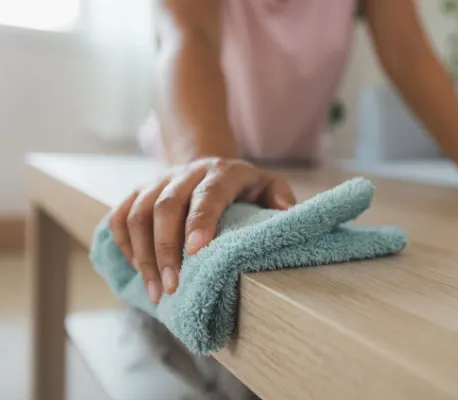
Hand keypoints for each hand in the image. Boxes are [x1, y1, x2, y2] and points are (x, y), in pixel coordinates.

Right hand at [109, 158, 295, 303]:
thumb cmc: (244, 187)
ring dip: (142, 255)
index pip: (208, 195)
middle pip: (166, 206)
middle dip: (166, 250)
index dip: (200, 221)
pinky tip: (137, 270)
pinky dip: (123, 244)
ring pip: (138, 213)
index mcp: (222, 172)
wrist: (209, 165)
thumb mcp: (268, 185)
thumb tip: (287, 213)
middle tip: (172, 287)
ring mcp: (158, 181)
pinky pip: (120, 216)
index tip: (195, 253)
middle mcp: (187, 172)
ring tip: (155, 291)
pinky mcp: (139, 192)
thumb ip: (279, 196)